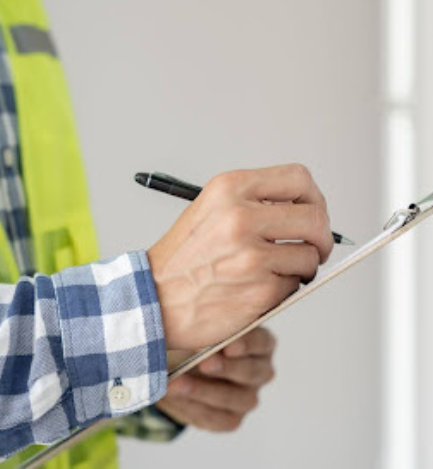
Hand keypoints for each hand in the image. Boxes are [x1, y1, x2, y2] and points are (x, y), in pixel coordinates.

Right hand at [148, 164, 332, 349]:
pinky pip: (294, 286)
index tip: (313, 212)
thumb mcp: (212, 208)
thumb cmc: (184, 256)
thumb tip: (305, 207)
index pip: (298, 178)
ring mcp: (251, 256)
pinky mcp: (259, 291)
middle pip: (315, 218)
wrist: (154, 298)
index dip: (314, 197)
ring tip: (276, 270)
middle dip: (322, 237)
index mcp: (229, 189)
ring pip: (309, 255)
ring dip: (301, 267)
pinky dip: (284, 289)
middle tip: (315, 247)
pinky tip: (257, 287)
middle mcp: (240, 218)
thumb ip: (255, 200)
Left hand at [156, 328, 276, 431]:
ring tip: (176, 383)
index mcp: (262, 342)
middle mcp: (261, 370)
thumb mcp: (205, 325)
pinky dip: (192, 407)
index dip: (246, 344)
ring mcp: (248, 397)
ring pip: (235, 399)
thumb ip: (204, 325)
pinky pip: (216, 419)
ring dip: (203, 391)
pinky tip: (172, 395)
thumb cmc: (202, 335)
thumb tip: (190, 325)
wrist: (187, 363)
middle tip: (204, 362)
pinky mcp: (232, 418)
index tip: (229, 345)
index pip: (260, 342)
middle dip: (226, 368)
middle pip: (250, 372)